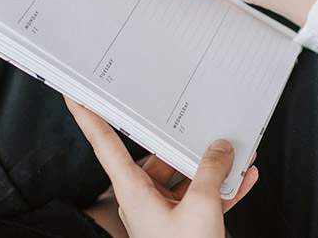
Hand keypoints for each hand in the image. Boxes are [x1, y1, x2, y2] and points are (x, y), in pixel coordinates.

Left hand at [65, 96, 258, 237]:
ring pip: (184, 178)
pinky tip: (242, 178)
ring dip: (211, 168)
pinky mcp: (182, 226)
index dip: (87, 116)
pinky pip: (200, 198)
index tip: (74, 92)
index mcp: (133, 190)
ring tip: (236, 153)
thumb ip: (210, 172)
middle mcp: (143, 199)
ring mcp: (162, 213)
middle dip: (184, 143)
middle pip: (158, 158)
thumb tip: (219, 149)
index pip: (104, 142)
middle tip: (200, 122)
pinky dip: (221, 189)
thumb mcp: (201, 207)